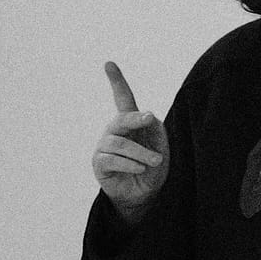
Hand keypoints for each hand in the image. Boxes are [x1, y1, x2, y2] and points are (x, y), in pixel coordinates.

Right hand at [92, 62, 169, 220]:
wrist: (143, 196)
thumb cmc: (152, 167)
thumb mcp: (161, 147)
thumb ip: (157, 130)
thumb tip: (148, 117)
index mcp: (130, 122)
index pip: (122, 98)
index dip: (116, 80)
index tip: (108, 64)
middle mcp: (114, 131)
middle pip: (122, 118)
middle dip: (136, 118)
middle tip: (150, 118)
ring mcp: (104, 146)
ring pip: (120, 143)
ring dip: (141, 153)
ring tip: (155, 161)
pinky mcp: (99, 163)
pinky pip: (113, 159)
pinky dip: (129, 164)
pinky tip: (139, 169)